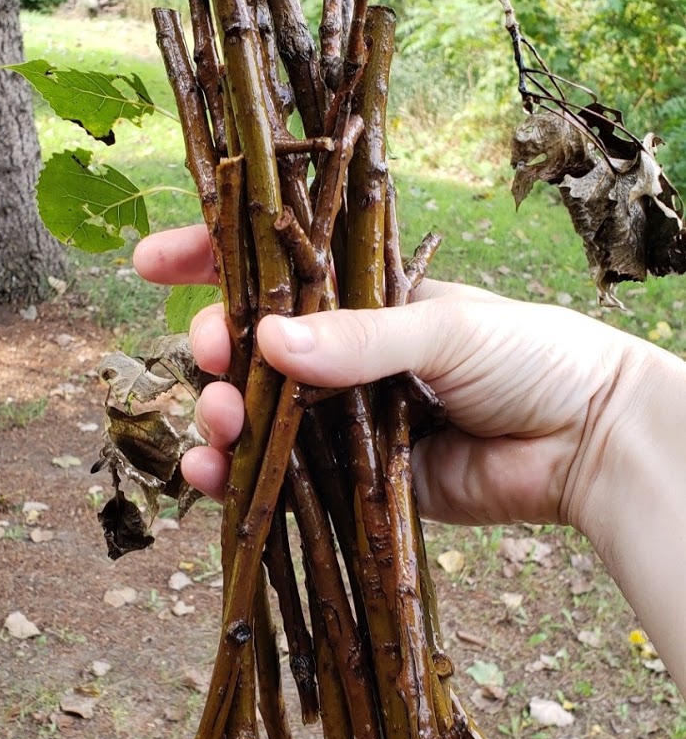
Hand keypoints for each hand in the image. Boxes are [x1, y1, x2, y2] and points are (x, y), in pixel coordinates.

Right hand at [132, 224, 639, 531]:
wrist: (587, 442)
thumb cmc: (531, 357)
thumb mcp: (445, 330)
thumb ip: (360, 341)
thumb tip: (269, 346)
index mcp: (362, 296)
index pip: (272, 269)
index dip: (207, 258)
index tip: (150, 263)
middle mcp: (343, 353)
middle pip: (249, 346)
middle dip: (213, 349)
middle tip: (213, 359)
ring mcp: (342, 418)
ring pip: (255, 414)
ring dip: (219, 417)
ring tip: (218, 426)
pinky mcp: (350, 479)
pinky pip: (280, 477)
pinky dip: (238, 479)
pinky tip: (212, 480)